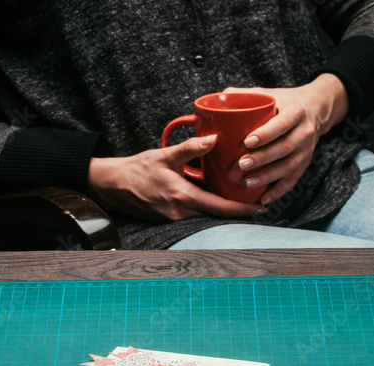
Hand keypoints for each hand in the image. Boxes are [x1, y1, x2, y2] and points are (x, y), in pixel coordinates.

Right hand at [87, 135, 266, 221]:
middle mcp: (180, 212)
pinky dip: (207, 207)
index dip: (243, 210)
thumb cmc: (136, 170)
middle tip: (257, 200)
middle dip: (238, 209)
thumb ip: (191, 148)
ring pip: (206, 215)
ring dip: (223, 208)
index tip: (261, 208)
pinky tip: (215, 197)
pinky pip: (195, 214)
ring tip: (241, 197)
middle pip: (217, 214)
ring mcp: (174, 219)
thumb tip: (214, 138)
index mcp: (182, 197)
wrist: (112, 185)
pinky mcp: (169, 219)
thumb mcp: (165, 155)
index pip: (221, 207)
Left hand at [226, 74, 348, 205]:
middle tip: (241, 164)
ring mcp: (307, 150)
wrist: (312, 110)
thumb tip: (215, 100)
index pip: (282, 124)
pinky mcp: (305, 164)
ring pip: (288, 167)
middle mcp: (305, 131)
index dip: (265, 134)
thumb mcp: (268, 94)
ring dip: (267, 177)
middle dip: (262, 158)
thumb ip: (243, 96)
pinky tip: (264, 199)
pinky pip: (292, 181)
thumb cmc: (283, 103)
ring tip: (247, 182)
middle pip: (284, 148)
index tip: (247, 142)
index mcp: (296, 111)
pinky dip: (278, 192)